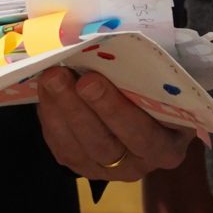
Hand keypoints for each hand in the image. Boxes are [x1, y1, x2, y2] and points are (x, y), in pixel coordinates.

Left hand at [33, 67, 192, 181]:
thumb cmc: (160, 89)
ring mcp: (106, 169)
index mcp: (167, 147)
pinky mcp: (81, 164)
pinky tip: (45, 89)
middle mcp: (138, 166)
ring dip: (58, 110)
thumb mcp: (165, 84)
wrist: (146, 103)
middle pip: (103, 145)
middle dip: (77, 109)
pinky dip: (50, 116)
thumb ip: (149, 72)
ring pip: (76, 148)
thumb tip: (115, 42)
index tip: (90, 80)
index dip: (114, 109)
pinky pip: (60, 145)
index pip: (143, 135)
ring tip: (48, 77)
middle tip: (58, 75)